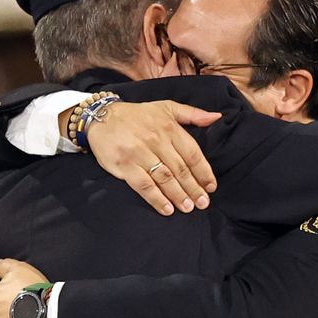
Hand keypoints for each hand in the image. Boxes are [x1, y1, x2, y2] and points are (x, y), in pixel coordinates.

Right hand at [83, 100, 219, 215]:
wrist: (101, 117)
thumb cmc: (137, 115)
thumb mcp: (166, 107)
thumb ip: (192, 114)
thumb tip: (216, 117)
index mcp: (169, 127)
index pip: (192, 153)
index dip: (204, 172)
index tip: (211, 187)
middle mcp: (156, 140)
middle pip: (180, 169)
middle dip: (194, 188)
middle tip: (203, 203)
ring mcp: (140, 153)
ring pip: (164, 178)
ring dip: (178, 195)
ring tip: (188, 208)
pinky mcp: (125, 165)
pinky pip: (144, 185)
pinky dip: (156, 199)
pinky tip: (166, 209)